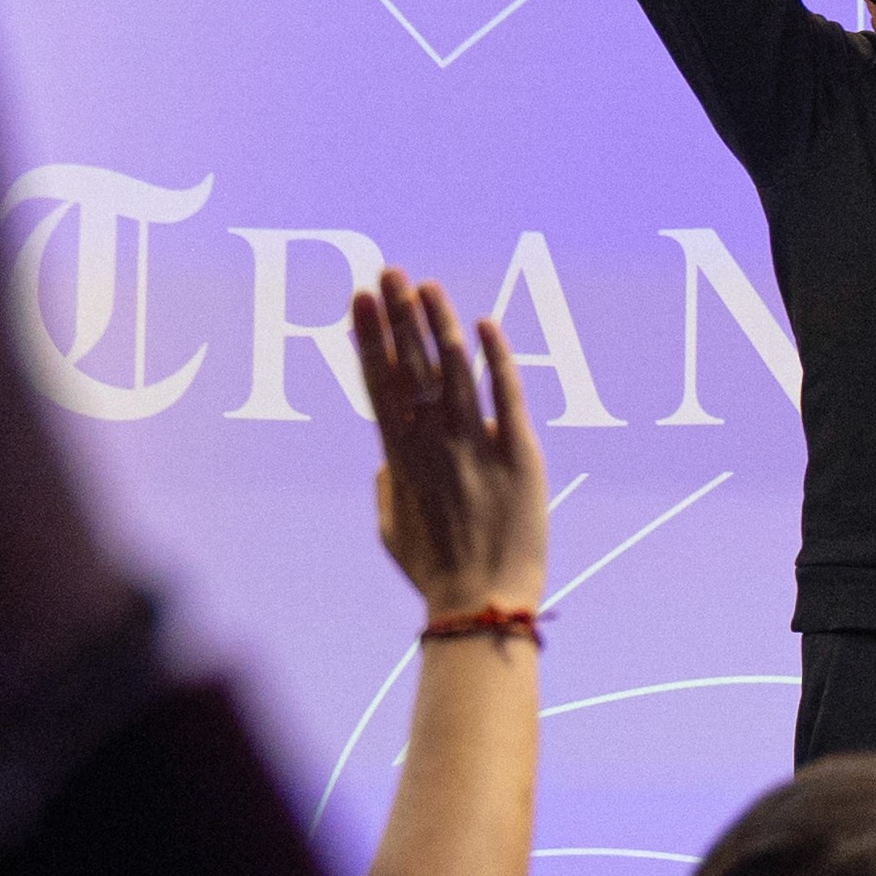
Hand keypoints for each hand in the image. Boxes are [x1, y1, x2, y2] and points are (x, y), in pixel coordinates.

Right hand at [360, 270, 549, 617]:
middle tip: (386, 272)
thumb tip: (384, 461)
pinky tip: (485, 323)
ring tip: (426, 285)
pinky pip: (506, 394)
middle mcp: (433, 442)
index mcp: (398, 457)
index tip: (356, 300)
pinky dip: (496, 357)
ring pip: (454, 369)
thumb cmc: (434, 574)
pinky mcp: (519, 453)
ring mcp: (475, 444)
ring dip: (439, 323)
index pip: (379, 382)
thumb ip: (385, 488)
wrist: (483, 603)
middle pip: (410, 364)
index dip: (367, 337)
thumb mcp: (392, 532)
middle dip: (396, 315)